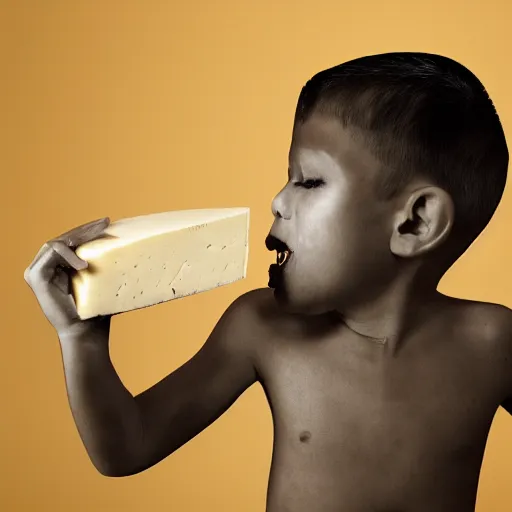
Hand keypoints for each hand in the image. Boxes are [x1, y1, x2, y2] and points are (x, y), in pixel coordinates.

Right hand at [24, 217, 110, 337]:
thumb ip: (106, 264)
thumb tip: (135, 245)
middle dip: (86, 229)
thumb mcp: (104, 281)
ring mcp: (38, 270)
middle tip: (106, 222)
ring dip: (78, 238)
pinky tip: (83, 266)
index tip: (108, 222)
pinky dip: (68, 255)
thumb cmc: (98, 309)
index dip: (88, 230)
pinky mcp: (35, 276)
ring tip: (99, 239)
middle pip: (65, 238)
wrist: (86, 331)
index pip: (72, 240)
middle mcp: (47, 266)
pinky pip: (51, 253)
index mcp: (61, 265)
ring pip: (57, 242)